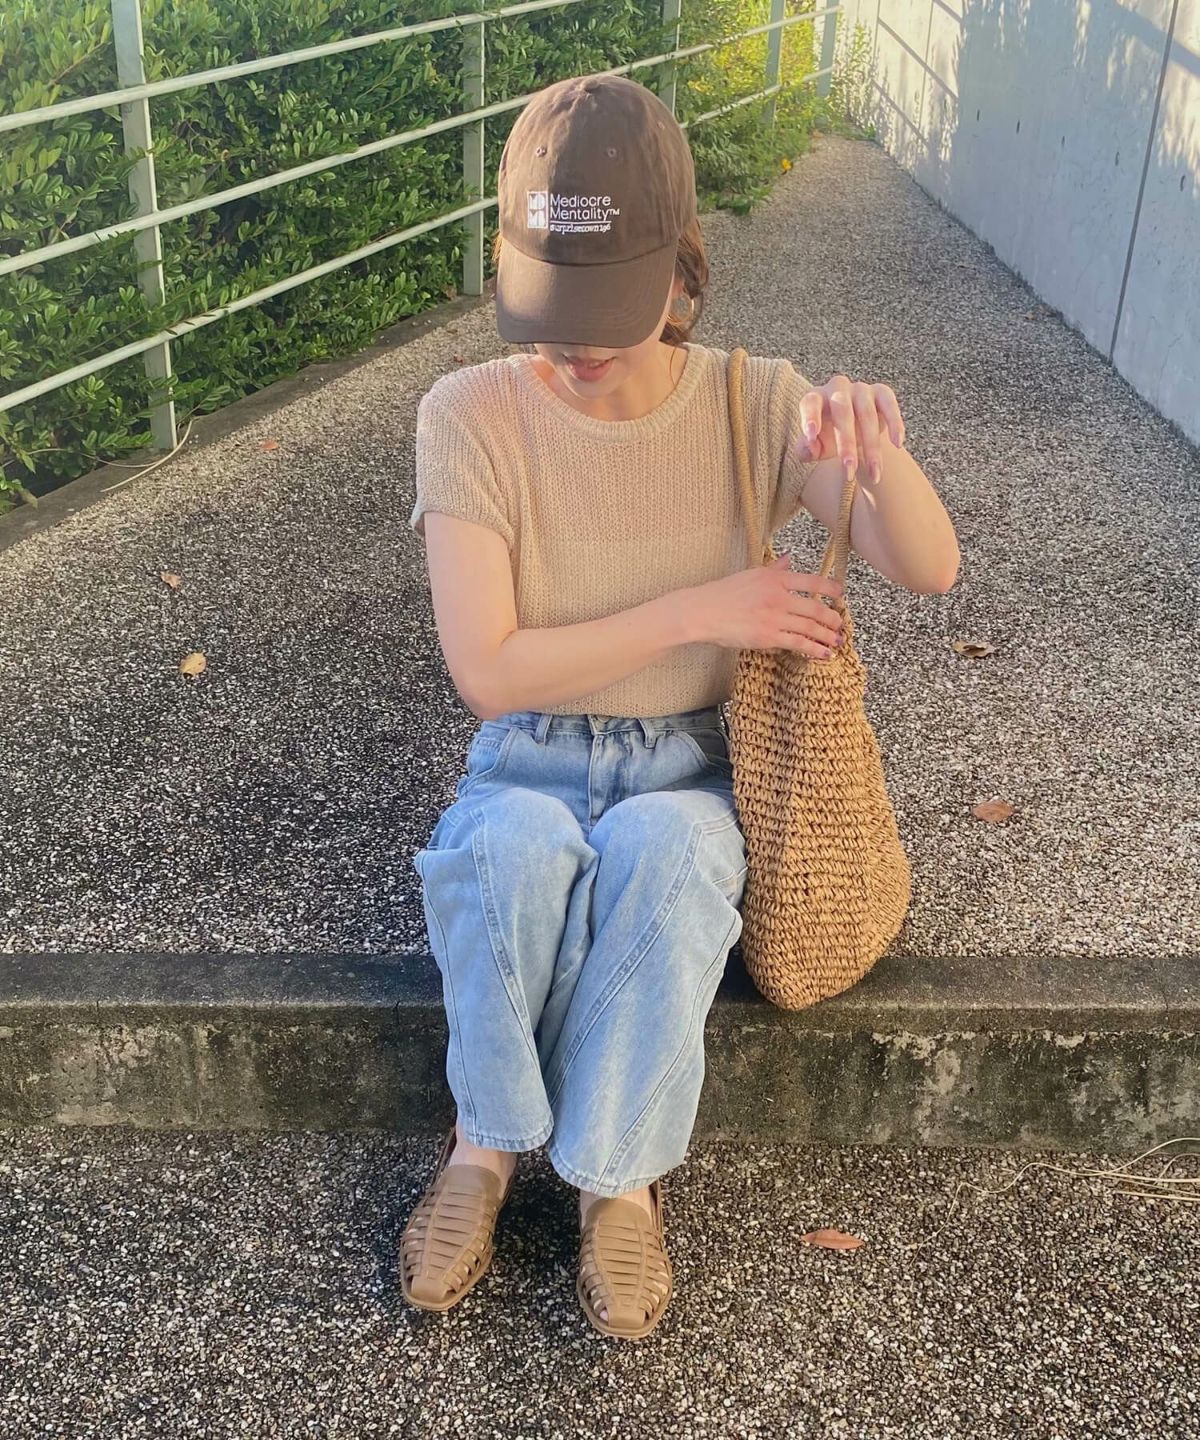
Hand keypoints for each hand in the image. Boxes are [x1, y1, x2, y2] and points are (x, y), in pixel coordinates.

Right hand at [683, 555, 844, 657]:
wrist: (703, 611)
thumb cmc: (723, 593)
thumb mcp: (751, 574)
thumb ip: (774, 568)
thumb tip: (789, 557)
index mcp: (775, 578)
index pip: (812, 582)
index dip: (831, 589)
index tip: (841, 595)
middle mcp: (778, 595)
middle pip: (816, 608)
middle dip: (833, 619)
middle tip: (841, 625)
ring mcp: (774, 616)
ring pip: (811, 628)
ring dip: (829, 636)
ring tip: (838, 642)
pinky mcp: (769, 636)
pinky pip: (799, 643)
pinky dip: (815, 650)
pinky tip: (825, 654)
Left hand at [791, 374, 906, 486]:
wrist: (853, 431)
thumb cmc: (827, 438)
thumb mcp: (814, 448)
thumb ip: (805, 450)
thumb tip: (810, 447)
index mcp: (815, 398)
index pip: (810, 403)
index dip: (810, 418)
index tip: (811, 436)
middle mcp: (837, 388)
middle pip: (842, 412)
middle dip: (846, 444)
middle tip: (849, 472)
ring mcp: (860, 388)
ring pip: (867, 414)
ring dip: (871, 446)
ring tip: (874, 474)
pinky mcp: (881, 392)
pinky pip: (889, 404)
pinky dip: (894, 423)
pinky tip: (897, 444)